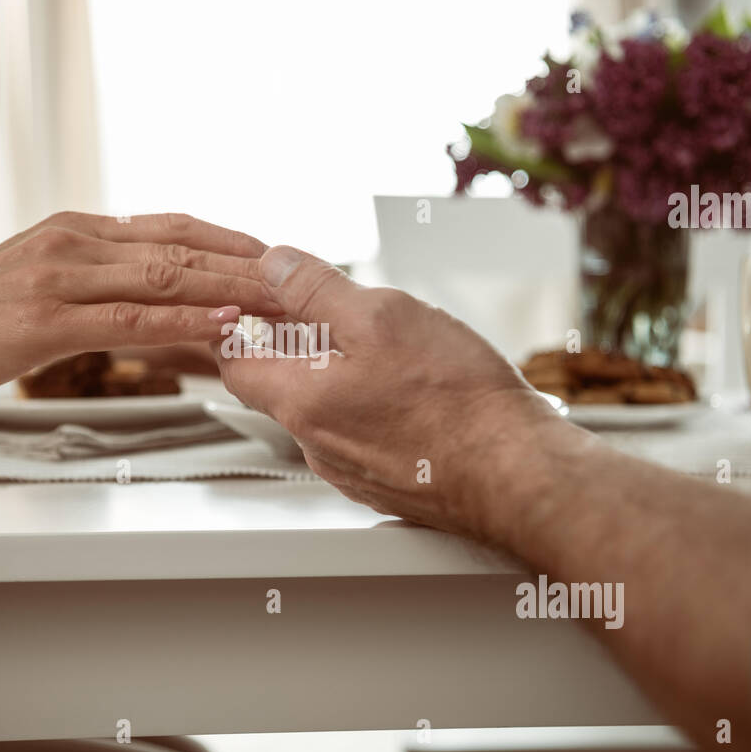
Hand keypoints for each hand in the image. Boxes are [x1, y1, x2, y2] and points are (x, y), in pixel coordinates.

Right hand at [0, 212, 279, 407]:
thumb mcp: (33, 292)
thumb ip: (91, 289)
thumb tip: (150, 307)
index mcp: (75, 231)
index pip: (173, 227)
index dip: (233, 241)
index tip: (281, 259)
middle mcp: (73, 240)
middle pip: (184, 244)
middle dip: (252, 263)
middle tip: (307, 279)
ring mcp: (59, 276)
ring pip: (168, 274)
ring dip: (235, 287)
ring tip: (288, 301)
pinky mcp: (44, 318)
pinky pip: (131, 317)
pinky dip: (185, 318)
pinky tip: (225, 324)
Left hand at [211, 245, 572, 538]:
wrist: (515, 474)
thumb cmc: (456, 401)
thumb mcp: (383, 317)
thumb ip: (317, 291)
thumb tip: (275, 265)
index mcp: (301, 402)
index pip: (235, 363)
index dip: (238, 326)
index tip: (255, 302)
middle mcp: (316, 445)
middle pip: (282, 386)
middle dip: (299, 345)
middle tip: (333, 313)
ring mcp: (352, 471)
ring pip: (327, 412)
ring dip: (343, 377)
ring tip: (391, 350)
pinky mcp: (387, 485)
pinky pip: (364, 437)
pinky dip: (374, 407)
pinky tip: (416, 391)